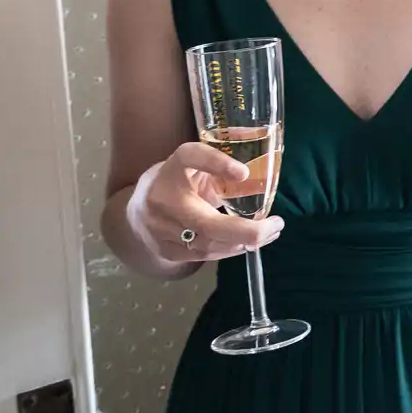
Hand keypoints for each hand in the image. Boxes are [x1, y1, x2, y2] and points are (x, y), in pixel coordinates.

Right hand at [128, 141, 283, 263]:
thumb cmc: (175, 182)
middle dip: (247, 230)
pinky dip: (231, 249)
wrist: (135, 211)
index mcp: (173, 167)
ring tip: (270, 233)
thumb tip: (258, 171)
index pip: (191, 157)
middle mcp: (162, 198)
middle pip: (206, 223)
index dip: (216, 163)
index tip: (243, 173)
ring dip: (245, 241)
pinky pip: (204, 255)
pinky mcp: (166, 250)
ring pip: (209, 244)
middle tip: (276, 224)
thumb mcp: (195, 165)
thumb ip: (221, 166)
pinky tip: (249, 242)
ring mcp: (161, 229)